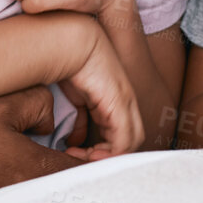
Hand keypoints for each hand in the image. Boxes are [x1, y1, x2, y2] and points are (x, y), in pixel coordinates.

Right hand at [58, 25, 143, 158]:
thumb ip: (80, 120)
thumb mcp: (77, 99)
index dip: (106, 151)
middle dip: (109, 156)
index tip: (81, 156)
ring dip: (108, 158)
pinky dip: (109, 154)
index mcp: (119, 99)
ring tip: (83, 159)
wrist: (72, 41)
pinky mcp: (120, 103)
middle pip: (131, 140)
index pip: (123, 134)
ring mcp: (127, 101)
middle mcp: (128, 101)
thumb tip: (74, 142)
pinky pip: (123, 140)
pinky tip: (87, 154)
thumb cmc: (70, 64)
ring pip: (130, 143)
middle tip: (83, 162)